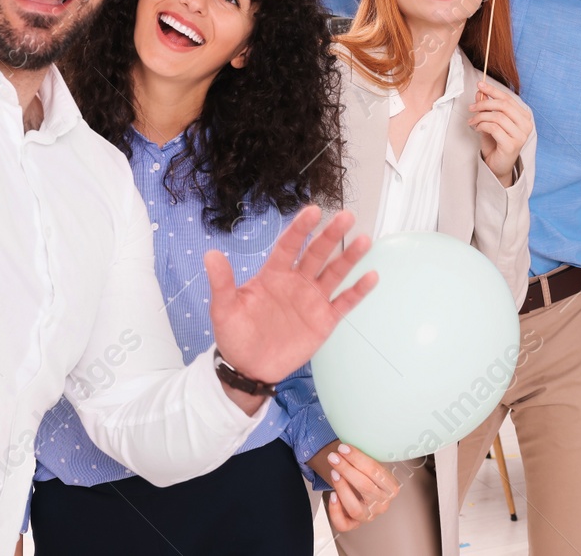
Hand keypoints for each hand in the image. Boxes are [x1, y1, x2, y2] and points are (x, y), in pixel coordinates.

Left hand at [206, 206, 375, 411]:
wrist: (249, 369)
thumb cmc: (235, 336)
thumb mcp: (223, 310)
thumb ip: (222, 283)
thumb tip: (209, 254)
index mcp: (273, 274)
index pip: (289, 245)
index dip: (300, 229)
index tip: (312, 211)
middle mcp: (296, 281)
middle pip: (317, 253)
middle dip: (331, 235)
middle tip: (346, 216)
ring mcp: (312, 300)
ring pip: (334, 273)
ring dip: (349, 258)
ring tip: (364, 241)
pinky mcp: (324, 320)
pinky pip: (344, 302)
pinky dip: (357, 291)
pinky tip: (371, 276)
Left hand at [309, 439, 400, 531]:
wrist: (361, 490)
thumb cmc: (366, 474)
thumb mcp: (371, 465)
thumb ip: (364, 458)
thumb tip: (348, 442)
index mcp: (391, 487)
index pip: (375, 471)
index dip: (358, 458)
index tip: (343, 448)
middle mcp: (383, 504)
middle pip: (365, 487)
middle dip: (347, 469)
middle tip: (333, 457)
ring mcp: (369, 516)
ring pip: (355, 508)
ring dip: (342, 488)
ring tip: (333, 472)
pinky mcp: (355, 524)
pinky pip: (344, 524)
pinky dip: (336, 511)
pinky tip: (332, 495)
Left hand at [469, 82, 533, 187]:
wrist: (498, 166)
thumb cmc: (496, 143)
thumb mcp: (490, 122)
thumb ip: (488, 107)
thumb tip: (481, 92)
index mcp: (524, 117)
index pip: (508, 99)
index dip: (493, 90)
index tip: (479, 85)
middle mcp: (526, 125)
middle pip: (503, 106)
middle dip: (484, 104)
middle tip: (471, 107)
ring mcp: (520, 136)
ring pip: (498, 116)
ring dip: (481, 116)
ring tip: (472, 121)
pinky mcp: (512, 145)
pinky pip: (494, 128)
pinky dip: (482, 126)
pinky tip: (477, 129)